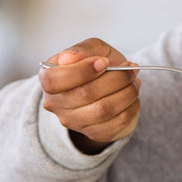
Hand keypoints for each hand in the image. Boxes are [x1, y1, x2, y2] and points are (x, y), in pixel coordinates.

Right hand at [40, 38, 140, 152]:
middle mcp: (56, 104)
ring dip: (126, 92)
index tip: (104, 62)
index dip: (82, 70)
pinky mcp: (94, 133)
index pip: (54, 80)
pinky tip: (132, 96)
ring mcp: (74, 122)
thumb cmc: (96, 64)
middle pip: (85, 94)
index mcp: (48, 79)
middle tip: (130, 68)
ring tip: (133, 81)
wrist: (109, 86)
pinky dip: (131, 106)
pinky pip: (117, 123)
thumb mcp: (90, 48)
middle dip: (115, 78)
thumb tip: (69, 57)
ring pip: (103, 110)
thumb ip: (81, 50)